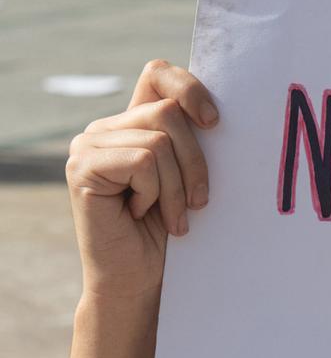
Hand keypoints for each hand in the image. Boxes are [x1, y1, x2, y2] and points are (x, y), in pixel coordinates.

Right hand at [65, 60, 216, 305]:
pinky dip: (156, 194)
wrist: (140, 283)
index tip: (215, 123)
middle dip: (196, 162)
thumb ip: (190, 140)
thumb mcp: (188, 179)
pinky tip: (143, 215)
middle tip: (198, 204)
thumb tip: (221, 111)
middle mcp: (106, 128)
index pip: (158, 74)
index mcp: (132, 124)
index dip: (190, 88)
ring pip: (160, 140)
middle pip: (169, 112)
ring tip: (172, 219)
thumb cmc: (169, 236)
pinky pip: (143, 161)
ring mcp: (88, 146)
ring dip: (178, 188)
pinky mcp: (83, 167)